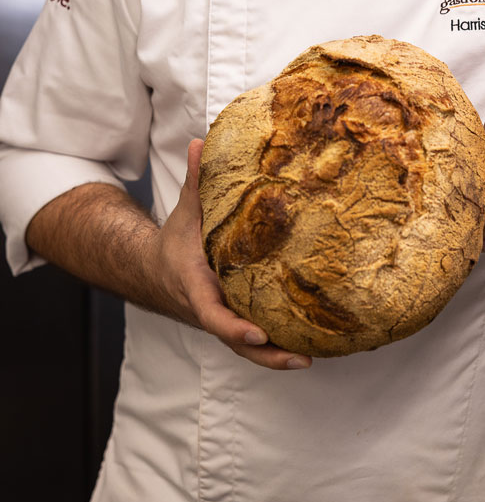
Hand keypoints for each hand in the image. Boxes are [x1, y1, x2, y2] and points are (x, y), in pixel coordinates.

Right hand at [152, 139, 311, 370]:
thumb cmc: (176, 242)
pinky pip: (257, 338)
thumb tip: (199, 142)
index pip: (212, 313)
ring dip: (277, 356)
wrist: (156, 272)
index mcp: (196, 286)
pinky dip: (278, 345)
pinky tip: (312, 345)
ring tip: (312, 358)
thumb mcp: (184, 212)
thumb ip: (194, 182)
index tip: (257, 333)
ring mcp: (224, 319)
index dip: (233, 326)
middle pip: (236, 342)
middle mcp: (211, 309)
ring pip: (248, 348)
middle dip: (266, 355)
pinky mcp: (236, 320)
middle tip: (299, 358)